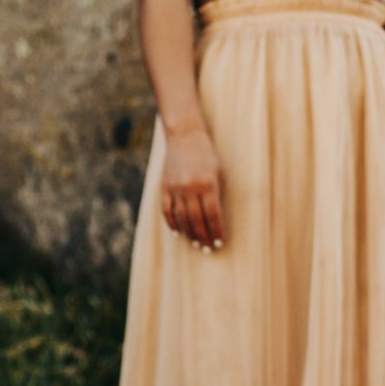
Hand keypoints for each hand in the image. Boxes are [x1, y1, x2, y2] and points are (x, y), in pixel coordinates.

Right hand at [160, 127, 227, 250]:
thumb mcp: (218, 172)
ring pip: (182, 218)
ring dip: (190, 233)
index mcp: (208, 184)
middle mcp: (191, 187)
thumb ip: (216, 194)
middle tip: (208, 249)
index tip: (219, 243)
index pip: (213, 215)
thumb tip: (215, 220)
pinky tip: (179, 233)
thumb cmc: (207, 155)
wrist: (185, 136)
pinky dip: (172, 223)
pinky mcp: (165, 187)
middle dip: (204, 236)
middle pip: (197, 220)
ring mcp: (176, 188)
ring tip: (196, 243)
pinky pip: (167, 210)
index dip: (216, 231)